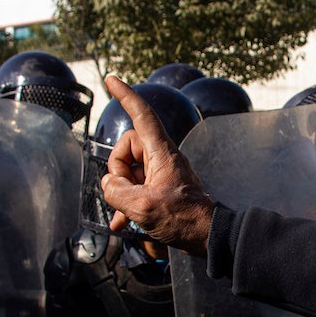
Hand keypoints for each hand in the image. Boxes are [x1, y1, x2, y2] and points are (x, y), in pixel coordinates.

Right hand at [99, 76, 215, 255]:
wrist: (205, 237)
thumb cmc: (182, 219)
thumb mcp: (142, 207)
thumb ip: (117, 191)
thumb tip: (110, 184)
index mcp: (161, 153)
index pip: (142, 115)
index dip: (126, 95)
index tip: (112, 80)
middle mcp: (161, 157)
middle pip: (127, 148)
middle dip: (118, 170)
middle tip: (124, 193)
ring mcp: (161, 173)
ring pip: (129, 170)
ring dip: (121, 191)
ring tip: (125, 215)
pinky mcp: (160, 188)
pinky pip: (136, 186)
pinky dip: (127, 202)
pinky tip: (121, 222)